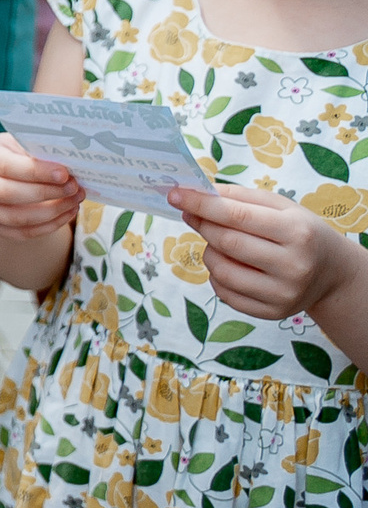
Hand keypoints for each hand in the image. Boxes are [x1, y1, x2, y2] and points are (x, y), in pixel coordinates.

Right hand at [0, 133, 84, 238]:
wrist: (5, 174)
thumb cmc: (18, 153)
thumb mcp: (24, 144)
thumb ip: (39, 152)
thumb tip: (70, 164)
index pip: (5, 166)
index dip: (36, 172)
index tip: (65, 174)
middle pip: (7, 193)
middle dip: (46, 193)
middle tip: (74, 188)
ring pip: (16, 218)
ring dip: (51, 211)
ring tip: (74, 201)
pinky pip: (22, 232)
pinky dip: (49, 225)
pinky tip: (66, 213)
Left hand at [172, 184, 367, 323]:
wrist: (331, 272)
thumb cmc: (300, 232)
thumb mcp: (280, 206)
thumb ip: (239, 197)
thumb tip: (196, 193)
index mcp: (297, 232)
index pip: (237, 216)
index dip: (201, 205)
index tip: (175, 195)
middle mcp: (294, 266)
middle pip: (227, 243)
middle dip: (202, 225)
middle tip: (192, 214)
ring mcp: (283, 294)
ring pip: (221, 271)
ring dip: (209, 252)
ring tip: (219, 242)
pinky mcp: (272, 313)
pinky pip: (225, 294)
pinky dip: (216, 275)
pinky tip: (229, 264)